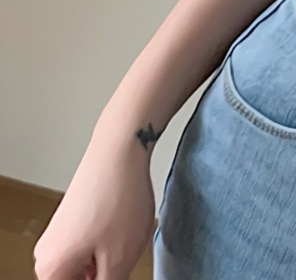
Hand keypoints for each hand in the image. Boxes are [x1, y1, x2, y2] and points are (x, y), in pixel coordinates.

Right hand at [32, 134, 155, 279]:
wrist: (120, 149)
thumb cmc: (118, 199)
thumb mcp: (118, 261)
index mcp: (50, 271)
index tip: (114, 271)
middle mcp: (46, 253)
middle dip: (104, 273)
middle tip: (124, 254)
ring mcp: (59, 233)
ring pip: (87, 263)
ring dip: (109, 258)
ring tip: (128, 237)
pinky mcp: (73, 217)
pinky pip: (90, 244)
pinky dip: (110, 241)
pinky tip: (127, 224)